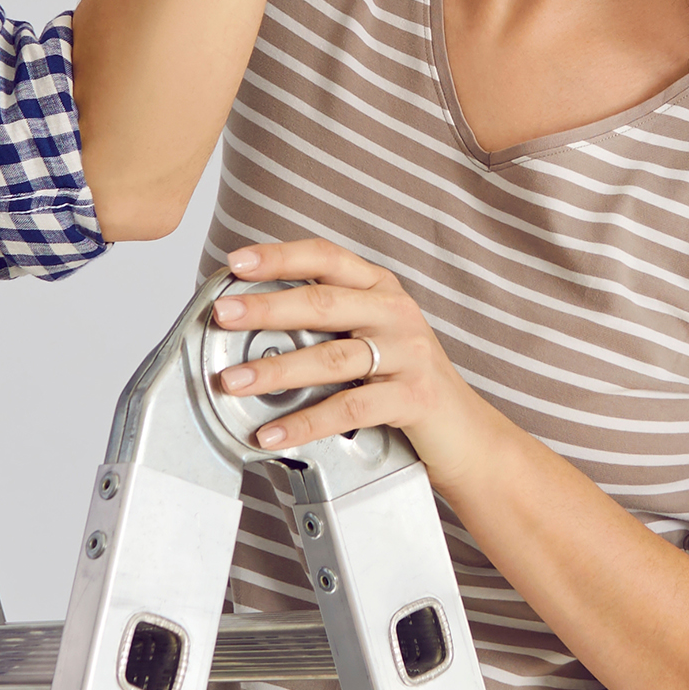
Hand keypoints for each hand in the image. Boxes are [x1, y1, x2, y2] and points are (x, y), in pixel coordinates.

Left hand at [207, 237, 509, 481]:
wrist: (465, 432)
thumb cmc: (404, 380)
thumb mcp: (370, 336)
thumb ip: (327, 320)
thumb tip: (251, 314)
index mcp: (380, 289)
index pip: (326, 258)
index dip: (280, 257)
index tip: (237, 263)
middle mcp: (396, 312)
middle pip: (323, 303)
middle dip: (267, 308)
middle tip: (223, 315)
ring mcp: (408, 353)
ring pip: (331, 358)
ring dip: (276, 371)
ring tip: (234, 381)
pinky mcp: (413, 396)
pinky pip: (350, 407)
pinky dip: (306, 421)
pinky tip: (274, 432)